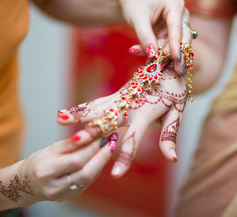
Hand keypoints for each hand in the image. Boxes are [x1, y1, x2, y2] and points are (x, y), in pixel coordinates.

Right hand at [20, 129, 116, 201]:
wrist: (27, 183)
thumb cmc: (40, 161)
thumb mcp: (52, 148)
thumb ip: (72, 142)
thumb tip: (92, 131)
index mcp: (45, 171)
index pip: (75, 160)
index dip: (92, 148)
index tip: (103, 135)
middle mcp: (53, 186)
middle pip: (86, 173)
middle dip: (102, 156)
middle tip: (112, 141)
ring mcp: (62, 195)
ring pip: (89, 178)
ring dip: (101, 161)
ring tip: (108, 147)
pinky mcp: (70, 197)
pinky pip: (88, 182)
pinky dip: (95, 168)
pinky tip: (99, 158)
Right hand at [58, 65, 186, 177]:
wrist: (171, 62)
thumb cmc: (175, 90)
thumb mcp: (177, 113)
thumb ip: (169, 136)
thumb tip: (172, 159)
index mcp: (146, 112)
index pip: (134, 139)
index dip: (125, 158)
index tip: (116, 175)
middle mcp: (130, 104)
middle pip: (107, 120)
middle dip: (90, 132)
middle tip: (74, 142)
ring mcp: (122, 97)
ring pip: (97, 108)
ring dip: (79, 114)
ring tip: (60, 119)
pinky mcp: (118, 94)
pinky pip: (97, 103)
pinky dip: (82, 108)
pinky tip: (66, 114)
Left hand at [117, 0, 191, 73]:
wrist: (132, 3)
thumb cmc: (135, 5)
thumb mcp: (137, 19)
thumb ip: (145, 36)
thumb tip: (153, 54)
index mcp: (174, 5)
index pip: (177, 26)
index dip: (176, 43)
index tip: (176, 57)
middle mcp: (181, 16)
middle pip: (183, 38)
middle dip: (179, 54)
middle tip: (178, 70)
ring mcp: (178, 28)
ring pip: (176, 47)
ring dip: (166, 58)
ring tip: (156, 68)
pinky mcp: (172, 38)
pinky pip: (167, 50)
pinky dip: (158, 57)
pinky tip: (150, 64)